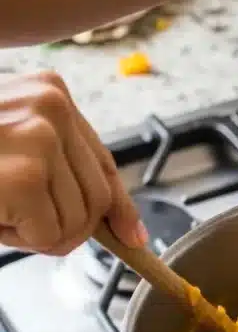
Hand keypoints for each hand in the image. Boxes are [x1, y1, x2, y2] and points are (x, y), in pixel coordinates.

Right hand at [0, 71, 145, 254]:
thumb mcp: (14, 153)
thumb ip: (65, 177)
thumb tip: (128, 231)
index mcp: (50, 91)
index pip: (103, 162)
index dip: (117, 207)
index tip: (131, 236)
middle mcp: (52, 104)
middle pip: (96, 199)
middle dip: (62, 226)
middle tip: (13, 217)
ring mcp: (41, 134)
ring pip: (77, 223)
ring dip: (35, 233)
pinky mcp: (26, 172)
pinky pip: (50, 236)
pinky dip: (19, 240)